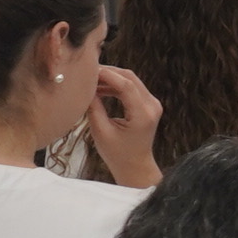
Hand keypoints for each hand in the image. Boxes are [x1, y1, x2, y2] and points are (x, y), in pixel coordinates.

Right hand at [84, 64, 163, 188]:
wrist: (135, 166)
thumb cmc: (117, 154)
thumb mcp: (101, 131)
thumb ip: (94, 107)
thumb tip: (84, 87)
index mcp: (143, 114)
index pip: (125, 85)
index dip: (106, 74)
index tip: (88, 70)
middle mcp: (152, 105)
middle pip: (130, 78)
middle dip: (108, 72)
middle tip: (86, 72)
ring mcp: (153, 104)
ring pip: (131, 80)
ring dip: (111, 78)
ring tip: (89, 81)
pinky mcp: (148, 105)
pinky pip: (132, 88)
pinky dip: (116, 86)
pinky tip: (99, 89)